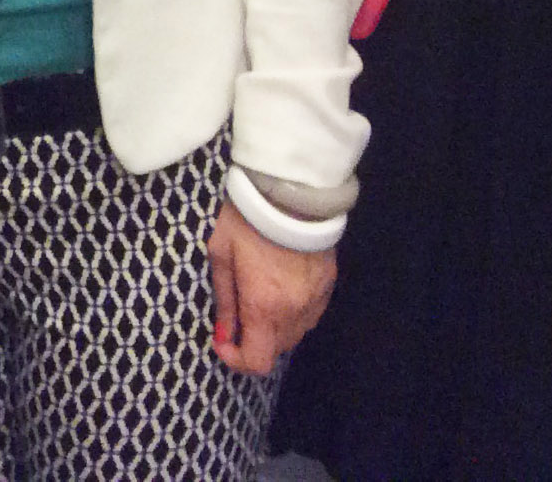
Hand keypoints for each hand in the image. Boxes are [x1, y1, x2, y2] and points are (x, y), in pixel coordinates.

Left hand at [208, 200, 335, 375]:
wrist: (291, 190)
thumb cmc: (247, 220)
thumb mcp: (221, 255)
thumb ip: (224, 301)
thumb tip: (224, 334)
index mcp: (264, 307)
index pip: (257, 361)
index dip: (236, 360)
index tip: (222, 339)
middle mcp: (294, 312)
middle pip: (275, 350)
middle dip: (253, 340)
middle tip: (237, 312)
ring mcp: (316, 300)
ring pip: (294, 334)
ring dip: (274, 328)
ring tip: (259, 297)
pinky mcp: (329, 285)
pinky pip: (310, 314)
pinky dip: (293, 312)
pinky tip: (282, 288)